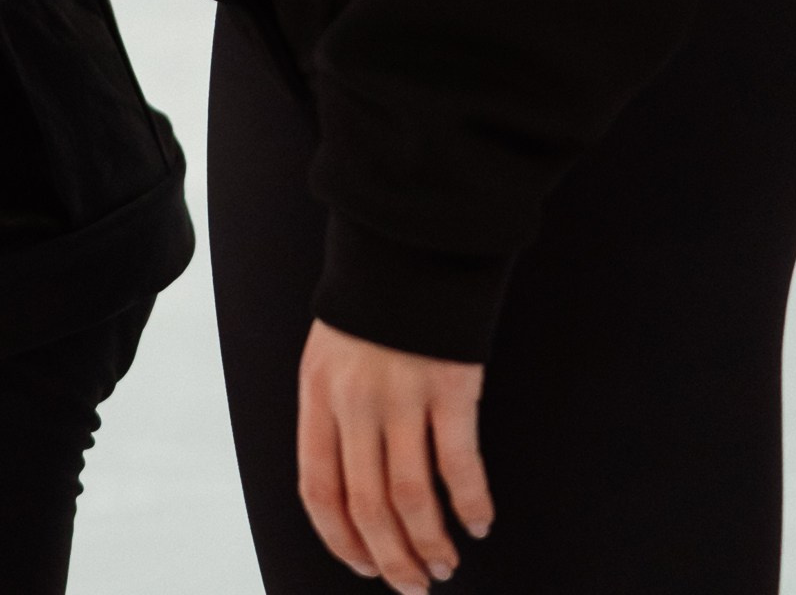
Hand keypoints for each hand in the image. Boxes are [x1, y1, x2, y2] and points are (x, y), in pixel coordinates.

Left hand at [297, 320, 492, 589]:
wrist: (408, 235)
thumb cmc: (371, 302)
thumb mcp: (330, 354)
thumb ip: (334, 413)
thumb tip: (349, 490)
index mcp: (317, 393)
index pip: (319, 489)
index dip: (341, 540)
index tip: (365, 567)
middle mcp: (354, 400)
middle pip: (368, 505)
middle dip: (392, 558)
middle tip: (415, 585)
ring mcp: (402, 393)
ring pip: (412, 497)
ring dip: (430, 542)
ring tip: (445, 563)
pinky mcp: (450, 385)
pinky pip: (460, 464)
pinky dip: (471, 502)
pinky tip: (479, 521)